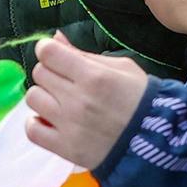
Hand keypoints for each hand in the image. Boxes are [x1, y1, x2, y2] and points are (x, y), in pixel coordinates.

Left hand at [25, 33, 148, 167]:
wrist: (154, 141)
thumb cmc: (140, 98)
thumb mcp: (121, 67)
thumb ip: (84, 53)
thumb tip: (55, 38)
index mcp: (93, 76)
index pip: (48, 53)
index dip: (48, 50)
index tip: (55, 55)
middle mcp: (77, 100)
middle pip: (40, 73)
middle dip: (51, 72)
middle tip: (66, 80)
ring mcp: (69, 126)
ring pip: (33, 98)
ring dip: (44, 96)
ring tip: (60, 101)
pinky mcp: (65, 148)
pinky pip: (32, 130)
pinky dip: (37, 123)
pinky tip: (51, 120)